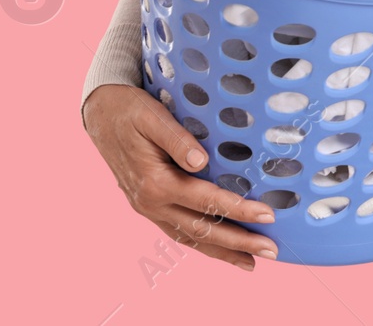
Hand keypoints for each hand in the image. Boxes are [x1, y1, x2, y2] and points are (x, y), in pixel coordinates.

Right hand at [83, 84, 279, 270]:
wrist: (101, 114)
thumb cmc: (130, 111)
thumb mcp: (152, 117)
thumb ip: (177, 139)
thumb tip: (202, 162)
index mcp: (155, 182)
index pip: (206, 201)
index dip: (238, 210)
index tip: (268, 216)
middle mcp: (151, 203)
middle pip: (201, 229)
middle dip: (238, 242)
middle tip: (271, 251)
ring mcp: (149, 209)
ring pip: (190, 237)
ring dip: (222, 251)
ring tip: (251, 262)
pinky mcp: (150, 207)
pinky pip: (179, 232)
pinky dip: (202, 243)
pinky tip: (221, 248)